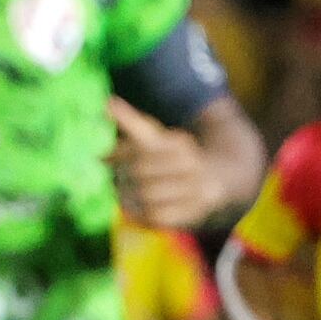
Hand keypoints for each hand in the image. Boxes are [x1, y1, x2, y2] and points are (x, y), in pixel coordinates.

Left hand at [109, 98, 219, 228]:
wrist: (217, 180)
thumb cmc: (174, 157)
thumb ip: (131, 122)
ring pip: (148, 195)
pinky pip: (159, 216)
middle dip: (122, 176)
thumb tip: (107, 103)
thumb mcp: (157, 137)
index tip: (103, 158)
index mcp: (180, 143)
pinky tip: (136, 209)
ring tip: (122, 195)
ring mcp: (195, 189)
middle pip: (142, 172)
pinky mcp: (194, 212)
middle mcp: (191, 164)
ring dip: (129, 197)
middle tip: (112, 180)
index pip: (139, 148)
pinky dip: (142, 214)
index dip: (118, 154)